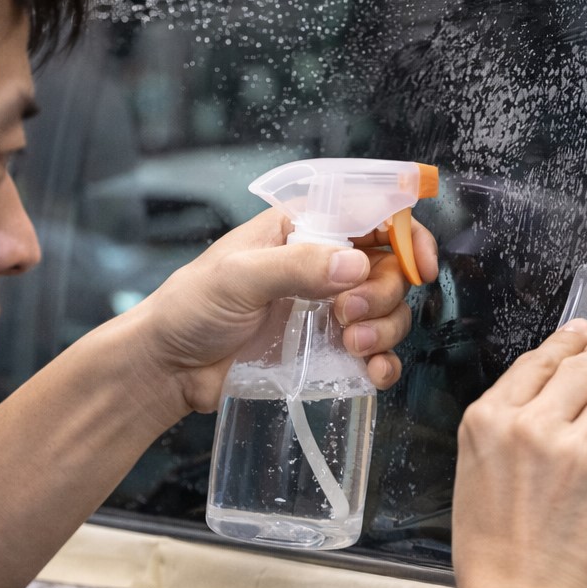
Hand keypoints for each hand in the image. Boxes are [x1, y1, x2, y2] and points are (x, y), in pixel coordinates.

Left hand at [126, 208, 438, 417]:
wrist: (168, 368)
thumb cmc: (190, 307)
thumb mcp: (238, 276)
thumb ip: (296, 266)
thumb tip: (354, 266)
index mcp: (303, 230)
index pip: (372, 214)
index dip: (405, 233)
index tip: (417, 264)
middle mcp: (323, 265)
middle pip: (389, 269)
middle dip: (383, 293)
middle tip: (346, 315)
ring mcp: (328, 310)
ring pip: (390, 311)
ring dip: (385, 330)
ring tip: (352, 346)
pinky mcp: (328, 351)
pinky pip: (376, 354)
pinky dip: (384, 364)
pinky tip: (372, 373)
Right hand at [451, 320, 586, 587]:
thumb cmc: (497, 551)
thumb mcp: (475, 470)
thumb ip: (508, 423)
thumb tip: (554, 382)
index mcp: (488, 422)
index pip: (538, 360)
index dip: (567, 342)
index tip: (584, 333)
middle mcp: (533, 427)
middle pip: (584, 368)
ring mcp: (581, 450)